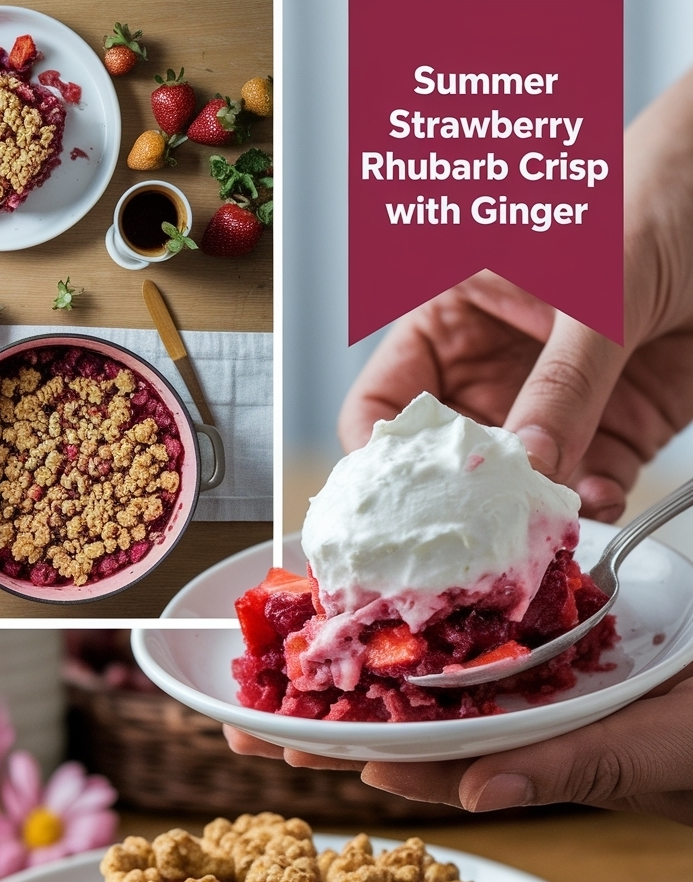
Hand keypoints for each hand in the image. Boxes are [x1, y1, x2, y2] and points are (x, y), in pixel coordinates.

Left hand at [225, 665, 692, 826]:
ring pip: (437, 680)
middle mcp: (524, 717)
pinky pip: (482, 629)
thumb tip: (474, 794)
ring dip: (365, 674)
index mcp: (535, 751)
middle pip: (411, 725)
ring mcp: (537, 679)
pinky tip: (381, 609)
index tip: (287, 751)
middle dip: (330, 726)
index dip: (354, 756)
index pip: (429, 761)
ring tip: (288, 670)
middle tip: (249, 729)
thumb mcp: (655, 747)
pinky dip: (430, 621)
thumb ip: (570, 769)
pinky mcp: (556, 634)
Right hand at [339, 67, 692, 522]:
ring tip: (542, 527)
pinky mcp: (610, 433)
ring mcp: (550, 407)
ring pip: (515, 489)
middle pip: (446, 462)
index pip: (386, 400)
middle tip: (475, 530)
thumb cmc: (651, 199)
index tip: (400, 496)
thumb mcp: (597, 287)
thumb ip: (564, 379)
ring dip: (526, 516)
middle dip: (458, 502)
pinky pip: (586, 490)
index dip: (381, 454)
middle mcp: (491, 372)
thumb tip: (530, 462)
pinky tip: (599, 502)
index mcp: (451, 318)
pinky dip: (592, 510)